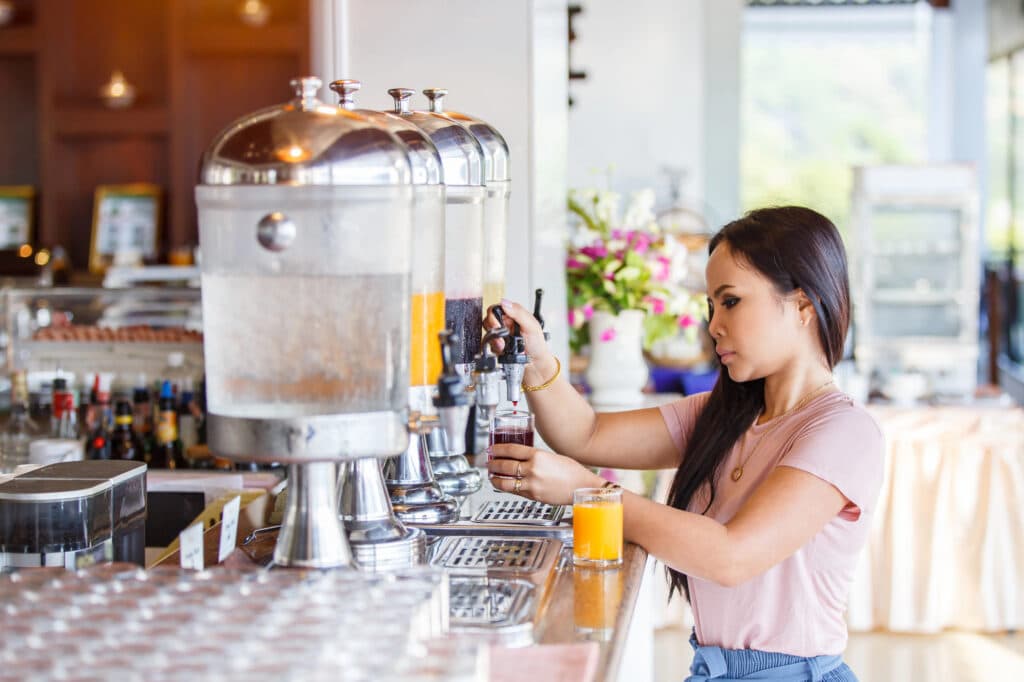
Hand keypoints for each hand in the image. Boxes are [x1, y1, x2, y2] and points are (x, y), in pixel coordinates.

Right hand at [484, 299, 551, 362]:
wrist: (535, 364)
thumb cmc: (537, 345)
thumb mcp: (532, 326)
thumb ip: (519, 313)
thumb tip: (505, 303)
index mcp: (514, 315)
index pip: (496, 309)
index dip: (494, 316)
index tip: (497, 324)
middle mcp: (506, 324)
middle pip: (489, 320)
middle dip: (493, 329)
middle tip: (502, 336)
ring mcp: (500, 336)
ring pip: (488, 333)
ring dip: (494, 340)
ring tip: (504, 346)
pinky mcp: (497, 347)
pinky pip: (488, 345)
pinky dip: (495, 348)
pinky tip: (503, 350)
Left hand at [487, 443, 604, 505]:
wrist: (582, 487)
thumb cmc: (572, 471)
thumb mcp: (552, 457)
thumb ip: (535, 457)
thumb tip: (519, 458)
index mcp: (538, 455)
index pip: (511, 449)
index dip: (498, 449)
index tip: (491, 449)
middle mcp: (533, 469)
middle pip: (505, 465)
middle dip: (493, 464)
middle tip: (488, 462)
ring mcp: (532, 484)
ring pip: (505, 482)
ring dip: (495, 478)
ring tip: (491, 476)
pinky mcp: (533, 496)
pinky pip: (515, 491)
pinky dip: (506, 488)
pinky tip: (504, 485)